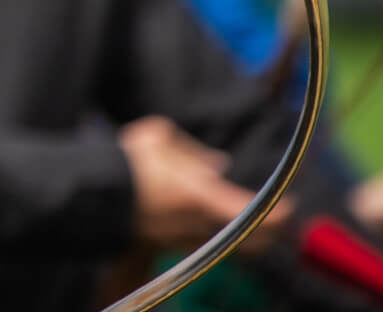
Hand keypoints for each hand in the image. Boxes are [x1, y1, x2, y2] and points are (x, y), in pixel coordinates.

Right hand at [119, 115, 287, 252]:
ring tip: (256, 227)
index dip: (275, 212)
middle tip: (279, 223)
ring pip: (224, 244)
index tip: (289, 207)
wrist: (92, 193)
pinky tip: (219, 230)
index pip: (250, 211)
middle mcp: (195, 223)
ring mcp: (180, 238)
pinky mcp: (165, 245)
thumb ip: (194, 153)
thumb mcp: (161, 138)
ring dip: (243, 238)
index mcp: (199, 194)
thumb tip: (219, 164)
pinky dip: (218, 239)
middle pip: (244, 238)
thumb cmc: (129, 159)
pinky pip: (202, 245)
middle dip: (266, 233)